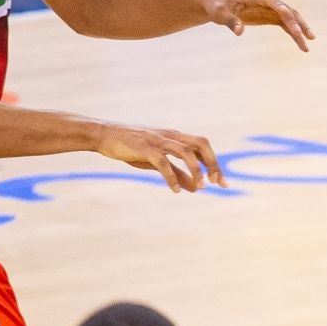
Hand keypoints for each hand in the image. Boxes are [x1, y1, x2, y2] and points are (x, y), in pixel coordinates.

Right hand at [95, 123, 222, 192]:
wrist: (103, 135)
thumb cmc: (132, 148)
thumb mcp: (158, 162)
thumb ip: (178, 173)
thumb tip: (197, 189)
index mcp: (175, 137)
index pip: (202, 146)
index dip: (215, 164)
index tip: (223, 183)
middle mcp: (169, 136)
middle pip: (200, 144)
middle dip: (212, 163)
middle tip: (215, 183)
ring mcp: (157, 140)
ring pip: (185, 151)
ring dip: (196, 170)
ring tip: (201, 187)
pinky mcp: (143, 147)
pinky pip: (162, 162)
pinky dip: (172, 176)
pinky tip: (175, 190)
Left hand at [205, 0, 313, 52]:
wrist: (216, 3)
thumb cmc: (217, 6)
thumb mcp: (220, 14)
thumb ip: (231, 21)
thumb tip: (240, 33)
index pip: (275, 4)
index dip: (285, 13)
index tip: (293, 26)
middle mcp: (268, 0)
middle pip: (288, 11)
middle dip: (298, 24)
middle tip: (306, 38)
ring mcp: (270, 8)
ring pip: (290, 19)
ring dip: (300, 31)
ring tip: (308, 46)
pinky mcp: (270, 16)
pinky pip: (286, 25)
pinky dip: (294, 34)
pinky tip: (302, 45)